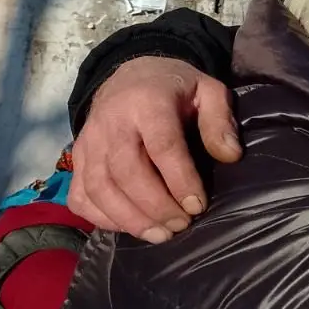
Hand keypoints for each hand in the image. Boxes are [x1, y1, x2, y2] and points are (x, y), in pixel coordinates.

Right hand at [68, 57, 240, 241]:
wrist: (131, 74)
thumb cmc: (175, 89)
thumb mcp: (207, 91)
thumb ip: (220, 121)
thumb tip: (231, 155)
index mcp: (147, 103)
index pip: (162, 146)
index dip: (180, 181)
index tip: (198, 205)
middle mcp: (112, 123)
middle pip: (126, 172)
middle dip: (155, 206)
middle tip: (182, 224)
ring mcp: (89, 142)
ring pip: (100, 188)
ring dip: (130, 219)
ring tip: (160, 234)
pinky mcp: (77, 158)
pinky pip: (80, 195)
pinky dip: (101, 217)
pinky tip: (129, 227)